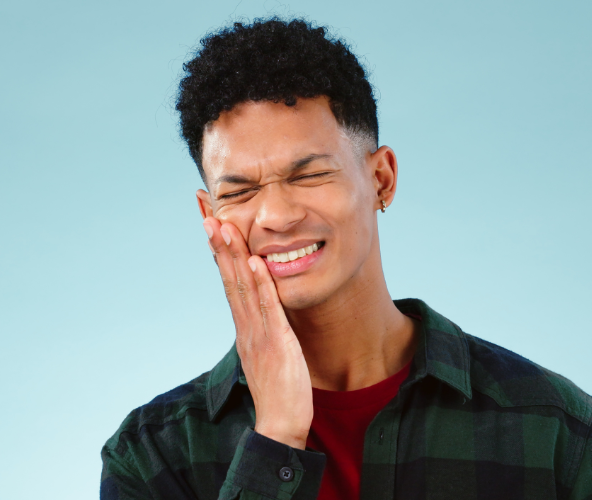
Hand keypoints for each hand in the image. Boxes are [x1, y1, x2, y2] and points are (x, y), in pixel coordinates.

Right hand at [203, 217, 312, 448]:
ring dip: (233, 256)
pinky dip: (261, 285)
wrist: (280, 423)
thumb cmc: (278, 387)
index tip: (212, 223)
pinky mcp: (275, 344)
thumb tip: (264, 306)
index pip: (229, 281)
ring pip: (242, 288)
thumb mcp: (268, 350)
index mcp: (244, 326)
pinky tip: (256, 263)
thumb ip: (264, 326)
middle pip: (228, 278)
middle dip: (219, 245)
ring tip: (224, 226)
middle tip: (208, 213)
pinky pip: (268, 310)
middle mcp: (245, 326)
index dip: (221, 252)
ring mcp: (257, 334)